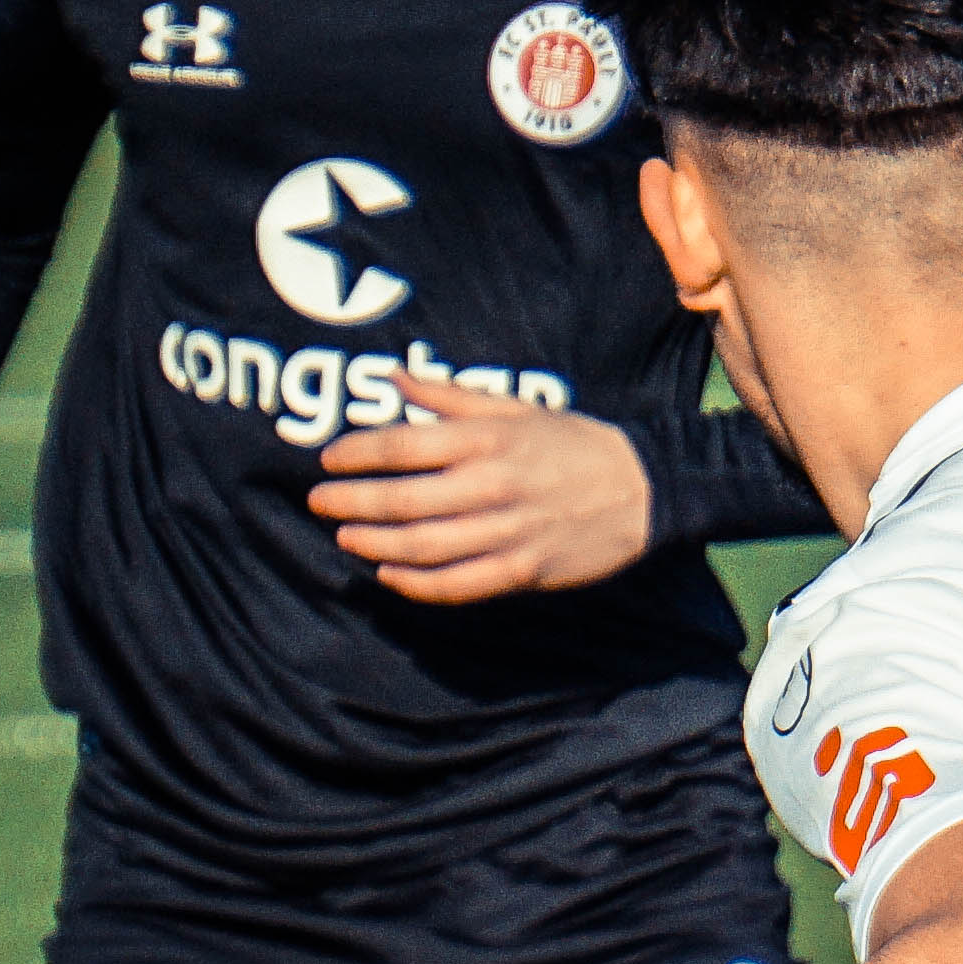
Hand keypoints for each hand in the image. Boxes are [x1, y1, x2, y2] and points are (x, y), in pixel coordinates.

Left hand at [311, 374, 656, 601]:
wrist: (643, 489)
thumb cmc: (571, 443)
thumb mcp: (514, 408)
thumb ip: (449, 397)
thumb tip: (394, 378)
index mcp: (487, 439)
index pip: (403, 445)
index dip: (357, 454)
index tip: (328, 458)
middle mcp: (491, 485)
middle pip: (402, 499)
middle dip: (352, 500)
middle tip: (319, 501)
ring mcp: (507, 531)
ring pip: (422, 545)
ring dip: (375, 543)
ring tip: (345, 536)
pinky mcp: (522, 570)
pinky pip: (457, 584)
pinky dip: (417, 584)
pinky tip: (389, 574)